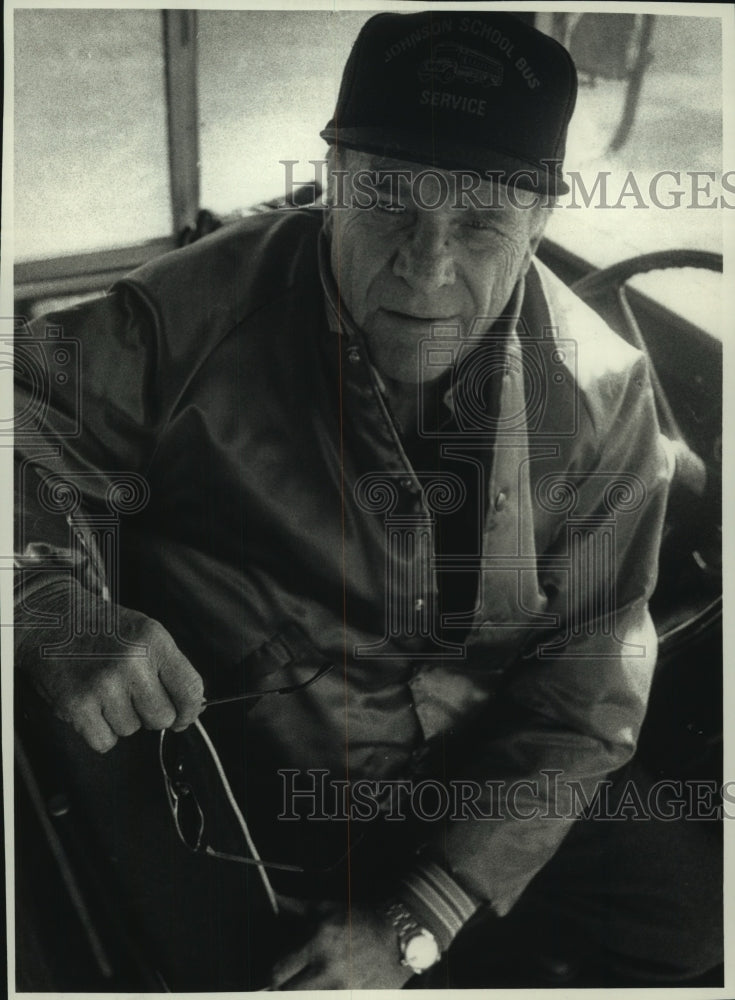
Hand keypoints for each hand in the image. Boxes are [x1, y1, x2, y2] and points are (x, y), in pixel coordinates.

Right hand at [16, 583, 203, 752]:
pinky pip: (105, 742)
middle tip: (134, 697)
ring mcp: (103, 684)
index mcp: (154, 640)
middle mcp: (132, 661)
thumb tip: (193, 706)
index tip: (184, 717)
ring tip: (107, 692)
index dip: (190, 711)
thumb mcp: (145, 632)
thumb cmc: (102, 629)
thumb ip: (169, 666)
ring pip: (132, 730)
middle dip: (151, 714)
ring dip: (121, 719)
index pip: (190, 689)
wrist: (52, 620)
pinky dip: (100, 732)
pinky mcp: (77, 704)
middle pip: (162, 717)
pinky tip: (93, 707)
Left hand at [269, 897, 414, 989]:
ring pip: (307, 999)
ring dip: (305, 993)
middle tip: (293, 982)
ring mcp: (343, 988)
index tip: (281, 972)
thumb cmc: (362, 919)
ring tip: (312, 983)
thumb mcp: (327, 908)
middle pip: (288, 993)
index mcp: (319, 942)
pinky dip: (325, 996)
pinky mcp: (355, 998)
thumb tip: (274, 899)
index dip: (276, 973)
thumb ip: (296, 907)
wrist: (400, 934)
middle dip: (286, 989)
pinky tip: (328, 987)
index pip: (279, 971)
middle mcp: (329, 968)